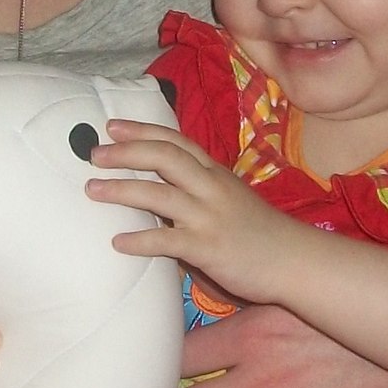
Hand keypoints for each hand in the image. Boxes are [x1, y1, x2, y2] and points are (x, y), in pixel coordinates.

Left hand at [83, 120, 314, 301]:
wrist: (295, 260)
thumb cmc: (260, 233)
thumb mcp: (230, 200)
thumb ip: (199, 191)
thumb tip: (160, 192)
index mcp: (215, 173)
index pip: (176, 141)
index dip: (142, 131)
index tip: (112, 126)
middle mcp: (211, 188)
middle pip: (163, 157)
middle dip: (125, 152)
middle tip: (94, 154)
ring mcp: (209, 216)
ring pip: (159, 194)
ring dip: (121, 190)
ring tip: (93, 190)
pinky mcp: (208, 247)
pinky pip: (166, 241)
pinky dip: (139, 240)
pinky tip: (118, 243)